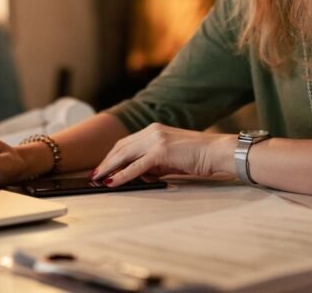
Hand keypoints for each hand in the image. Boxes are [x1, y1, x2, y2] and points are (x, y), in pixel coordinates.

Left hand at [91, 123, 235, 186]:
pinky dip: (122, 175)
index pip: (126, 142)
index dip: (112, 155)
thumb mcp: (171, 158)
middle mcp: (152, 131)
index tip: (102, 166)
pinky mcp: (161, 151)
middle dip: (105, 162)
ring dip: (109, 168)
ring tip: (98, 179)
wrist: (218, 152)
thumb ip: (154, 164)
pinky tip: (113, 182)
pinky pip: (136, 166)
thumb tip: (139, 175)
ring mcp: (156, 139)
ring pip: (124, 154)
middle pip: (121, 147)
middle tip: (94, 175)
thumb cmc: (199, 157)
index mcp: (155, 130)